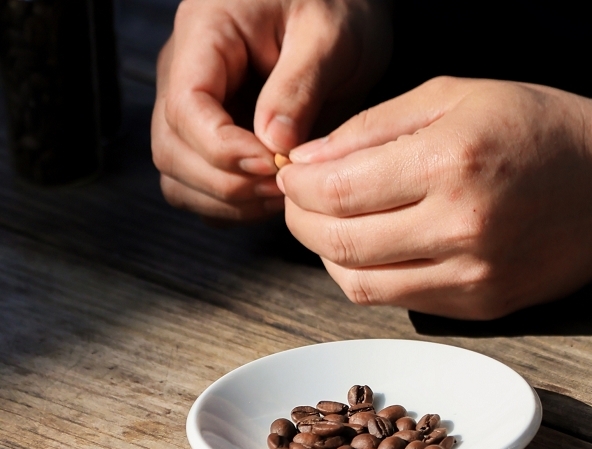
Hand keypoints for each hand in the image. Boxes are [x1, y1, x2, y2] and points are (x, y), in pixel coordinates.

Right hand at [151, 0, 391, 221]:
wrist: (340, 6)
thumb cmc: (337, 7)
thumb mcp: (331, 38)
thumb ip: (299, 88)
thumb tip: (274, 147)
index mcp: (207, 34)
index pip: (186, 109)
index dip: (225, 150)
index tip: (275, 164)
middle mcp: (185, 73)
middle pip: (171, 150)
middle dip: (228, 182)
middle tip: (287, 185)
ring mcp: (194, 108)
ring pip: (178, 178)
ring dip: (228, 201)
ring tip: (284, 192)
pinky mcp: (210, 136)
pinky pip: (200, 188)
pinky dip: (233, 206)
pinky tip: (274, 195)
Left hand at [279, 77, 591, 318]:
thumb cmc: (536, 125)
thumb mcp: (453, 95)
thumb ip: (371, 128)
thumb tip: (304, 162)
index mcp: (450, 162)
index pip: (336, 192)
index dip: (296, 188)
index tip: (290, 175)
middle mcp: (461, 228)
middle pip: (338, 245)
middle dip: (301, 222)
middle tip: (301, 201)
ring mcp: (475, 277)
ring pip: (360, 286)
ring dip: (330, 257)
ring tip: (334, 224)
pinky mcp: (485, 308)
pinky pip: (400, 301)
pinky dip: (370, 277)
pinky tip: (376, 247)